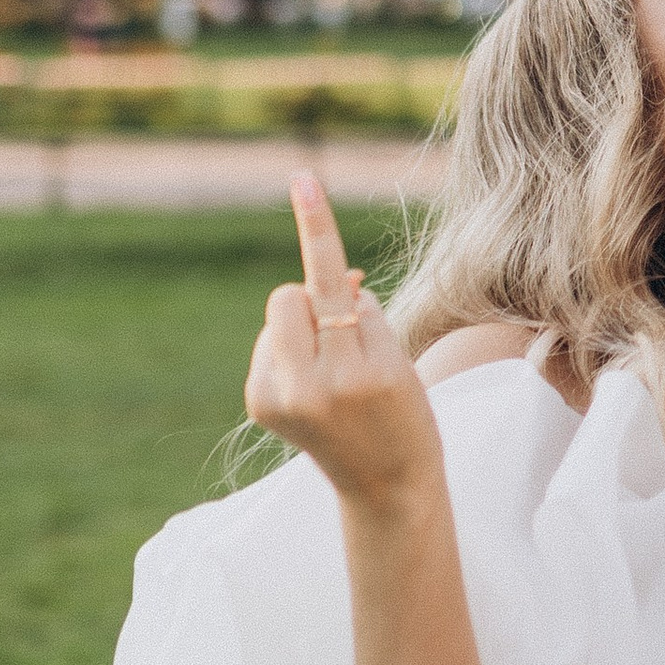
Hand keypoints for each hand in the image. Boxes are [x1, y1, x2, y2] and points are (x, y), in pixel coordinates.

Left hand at [244, 174, 441, 511]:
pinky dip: (291, 350)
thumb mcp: (398, 359)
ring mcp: (280, 400)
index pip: (331, 284)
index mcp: (359, 372)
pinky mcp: (260, 405)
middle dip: (317, 300)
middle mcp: (312, 387)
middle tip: (348, 338)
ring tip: (333, 369)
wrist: (388, 486)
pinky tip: (313, 386)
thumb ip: (362, 312)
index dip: (316, 227)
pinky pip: (270, 343)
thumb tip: (332, 274)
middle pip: (293, 295)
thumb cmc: (405, 412)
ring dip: (305, 325)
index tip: (302, 178)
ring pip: (280, 316)